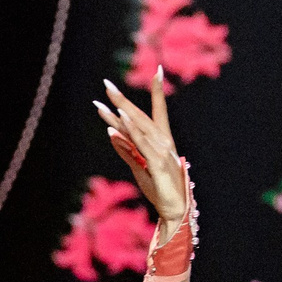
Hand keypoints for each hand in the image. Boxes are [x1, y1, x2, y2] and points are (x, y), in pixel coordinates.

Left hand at [93, 70, 186, 222]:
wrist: (174, 210)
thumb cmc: (159, 189)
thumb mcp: (138, 167)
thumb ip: (126, 150)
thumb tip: (111, 133)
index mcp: (161, 141)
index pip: (157, 111)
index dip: (158, 91)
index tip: (158, 71)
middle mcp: (163, 142)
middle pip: (141, 115)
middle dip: (123, 99)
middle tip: (107, 83)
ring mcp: (162, 151)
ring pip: (140, 126)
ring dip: (124, 110)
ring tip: (111, 96)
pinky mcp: (158, 164)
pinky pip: (141, 144)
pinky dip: (131, 131)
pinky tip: (121, 119)